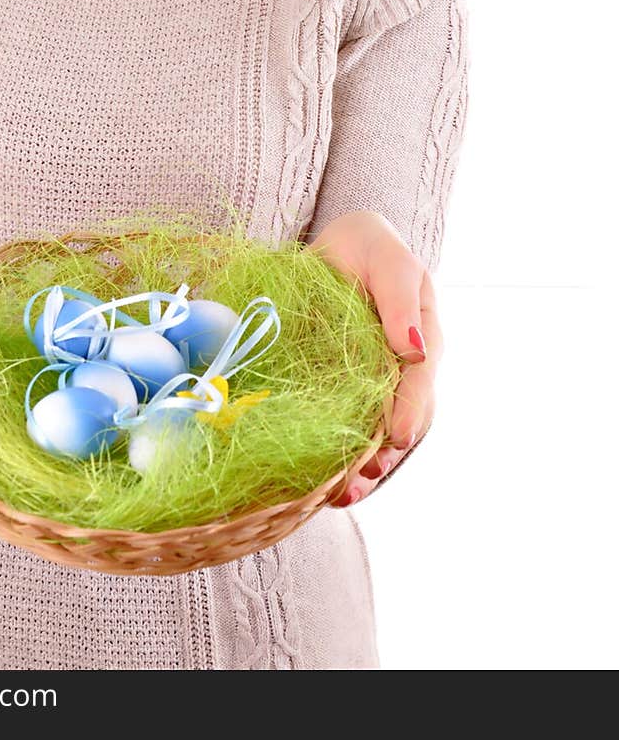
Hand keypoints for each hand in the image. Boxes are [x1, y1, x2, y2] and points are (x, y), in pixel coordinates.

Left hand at [307, 209, 442, 505]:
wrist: (341, 246)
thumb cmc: (370, 247)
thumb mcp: (388, 262)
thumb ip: (400, 300)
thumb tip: (414, 351)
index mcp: (422, 341)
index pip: (420, 385)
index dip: (408, 412)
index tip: (396, 436)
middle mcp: (403, 372)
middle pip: (401, 423)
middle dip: (382, 456)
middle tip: (357, 481)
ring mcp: (375, 385)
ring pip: (375, 436)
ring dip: (359, 468)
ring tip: (339, 496)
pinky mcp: (343, 391)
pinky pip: (345, 429)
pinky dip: (335, 457)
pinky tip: (321, 483)